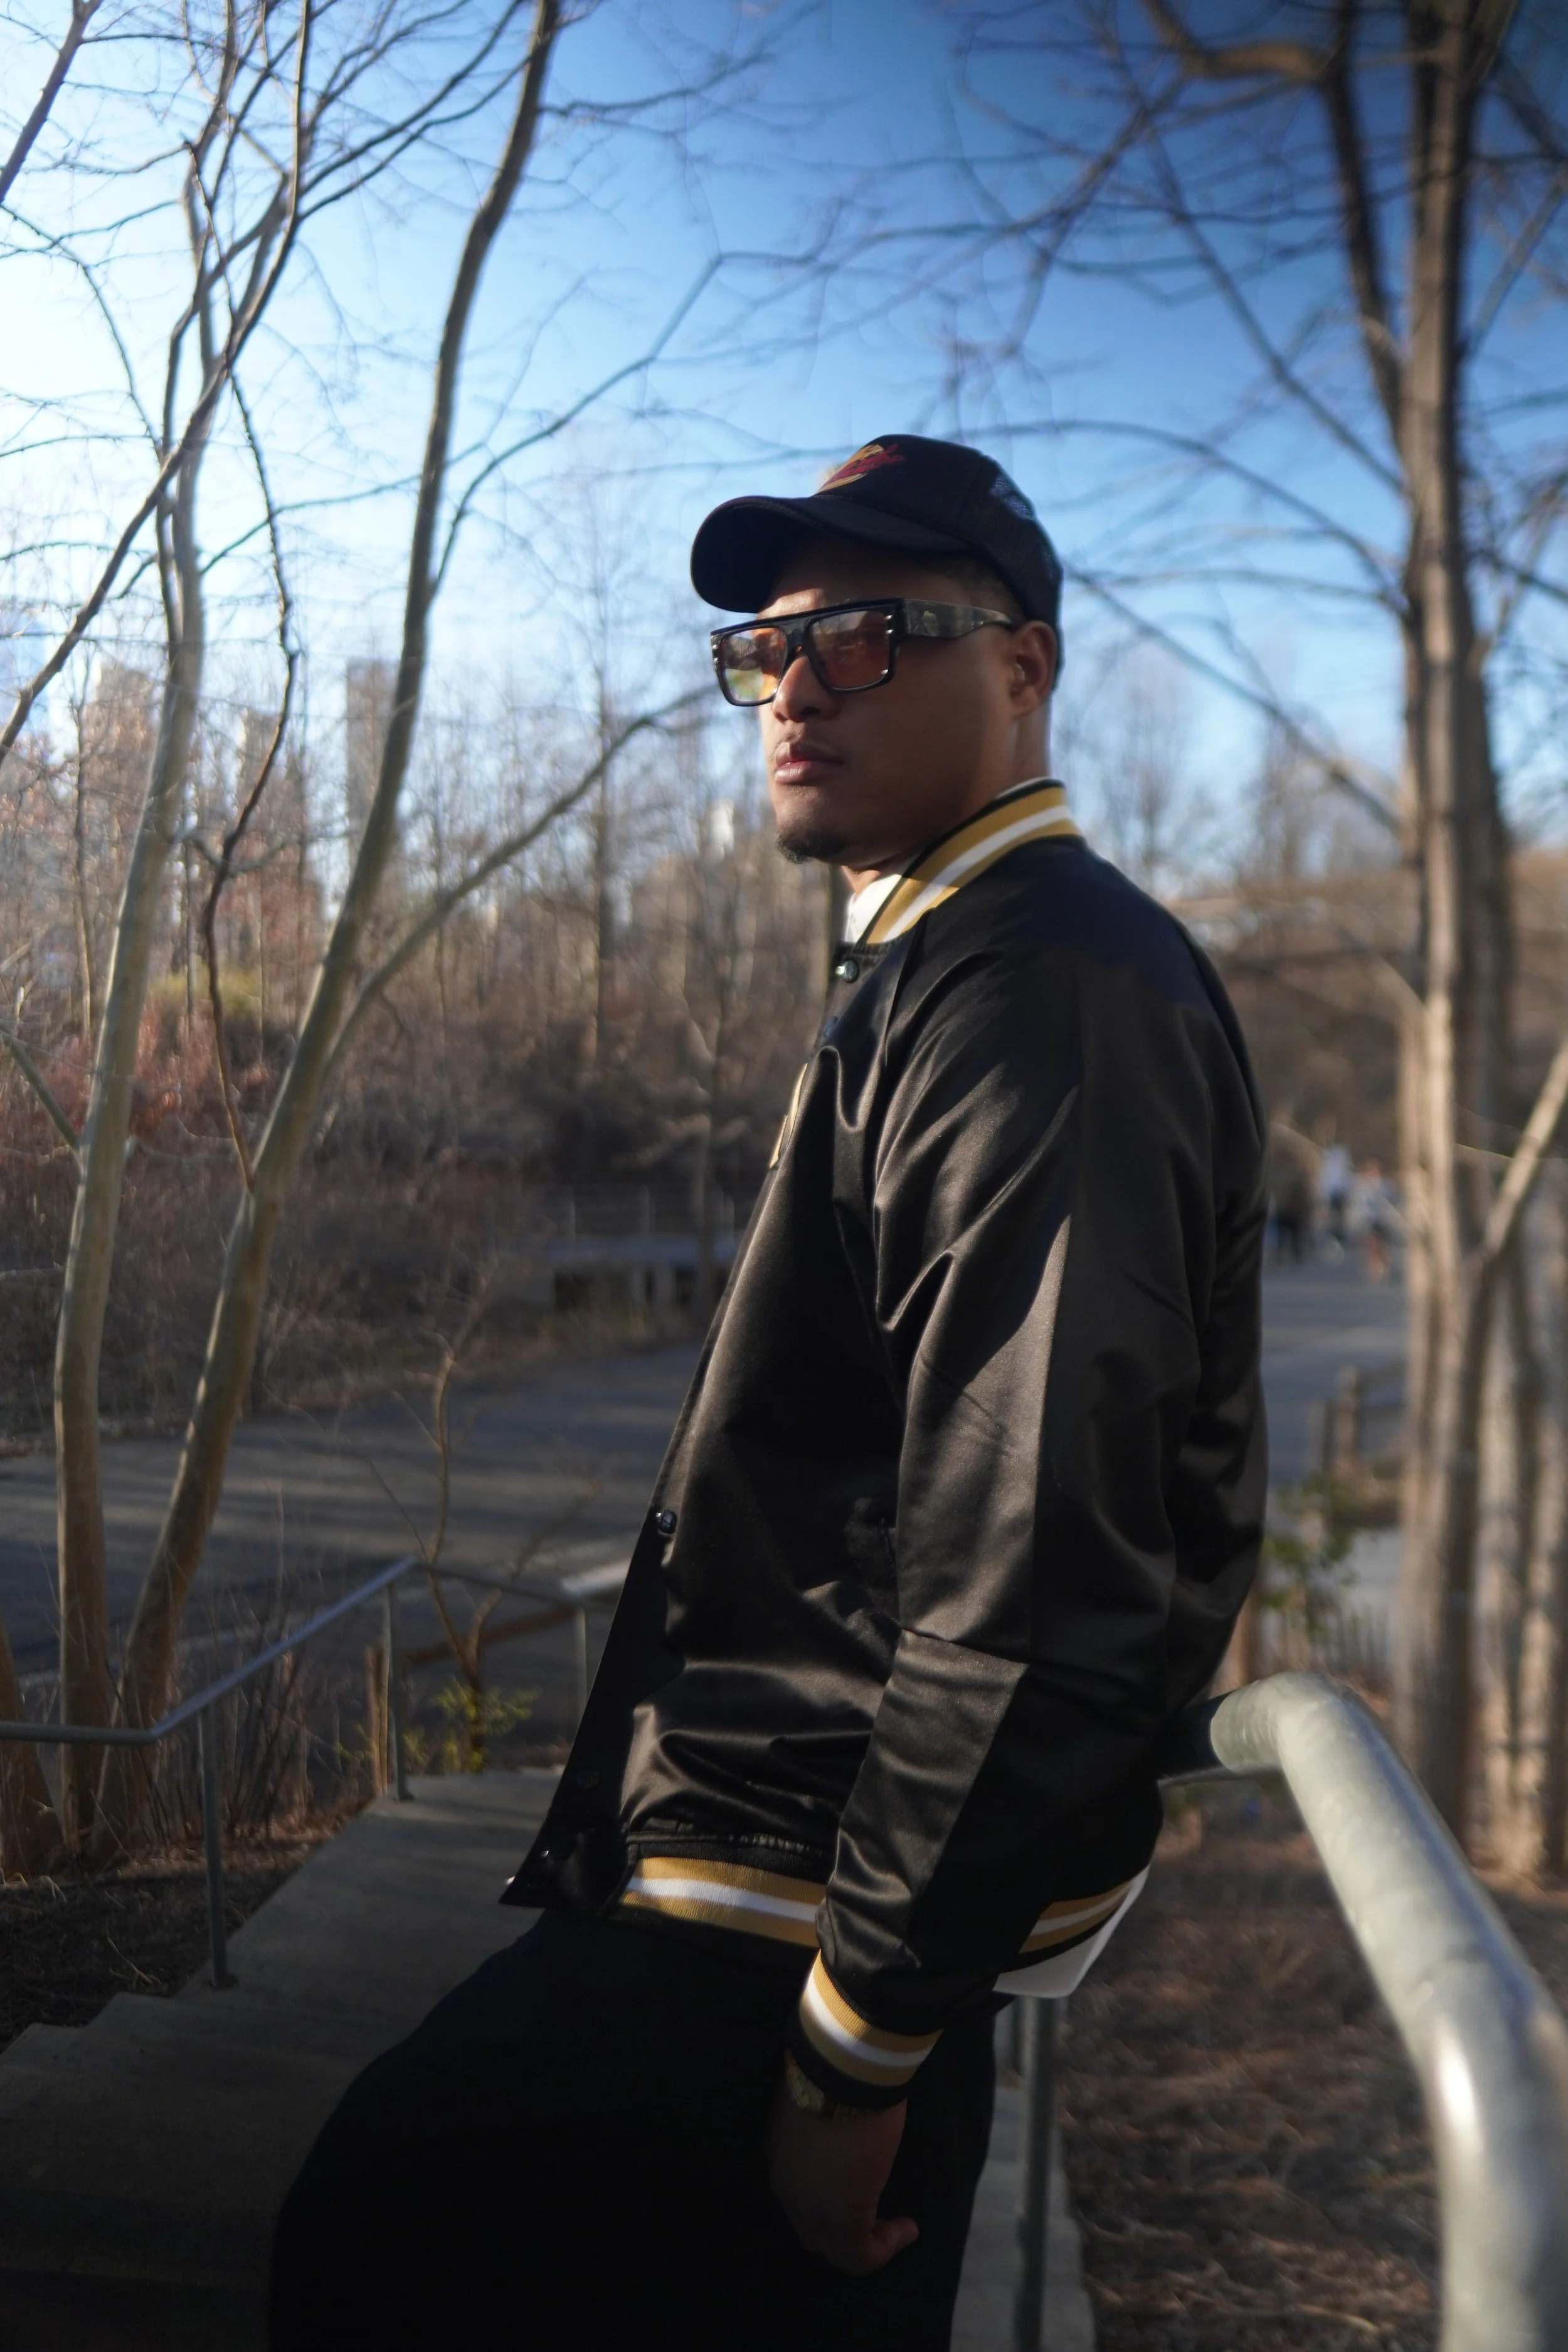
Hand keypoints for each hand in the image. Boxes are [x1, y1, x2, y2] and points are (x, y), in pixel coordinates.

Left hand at [764, 2073, 917, 2273]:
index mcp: (780, 2152)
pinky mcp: (841, 2217)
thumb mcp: (825, 2101)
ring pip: (834, 2246)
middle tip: (879, 2220)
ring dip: (868, 2243)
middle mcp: (787, 2186)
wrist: (843, 2066)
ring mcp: (809, 2206)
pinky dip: (884, 2248)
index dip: (828, 2197)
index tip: (862, 2189)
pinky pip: (858, 2254)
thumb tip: (849, 2125)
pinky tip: (908, 2229)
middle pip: (811, 2228)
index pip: (799, 2192)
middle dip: (843, 2229)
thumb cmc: (837, 2069)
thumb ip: (828, 2124)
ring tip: (898, 2229)